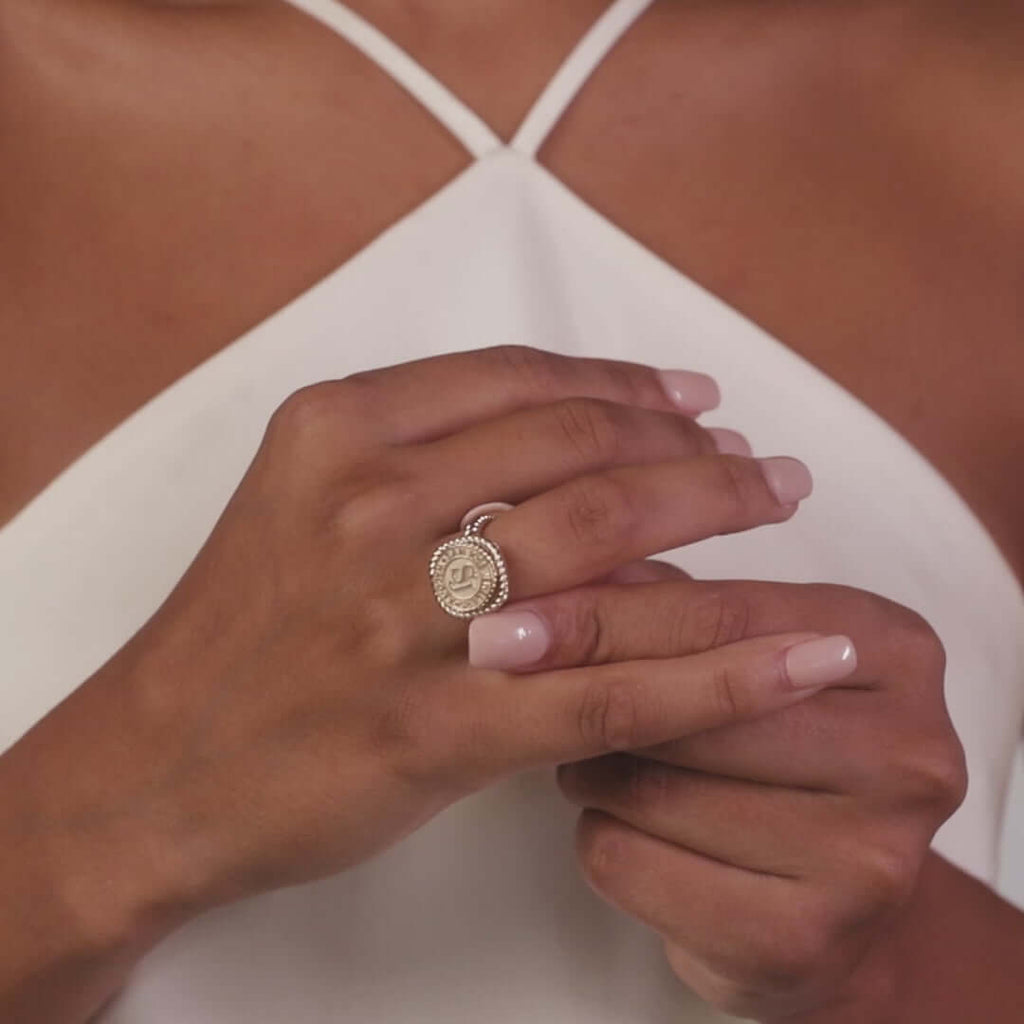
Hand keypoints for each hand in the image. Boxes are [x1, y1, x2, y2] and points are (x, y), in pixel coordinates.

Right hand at [6, 346, 817, 925]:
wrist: (154, 767)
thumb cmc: (234, 630)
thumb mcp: (298, 500)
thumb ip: (417, 457)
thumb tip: (572, 452)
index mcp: (336, 436)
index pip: (520, 380)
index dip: (626, 382)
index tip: (691, 396)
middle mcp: (371, 509)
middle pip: (580, 450)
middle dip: (693, 445)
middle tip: (758, 459)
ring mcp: (406, 619)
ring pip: (606, 544)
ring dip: (715, 515)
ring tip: (774, 508)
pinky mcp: (439, 727)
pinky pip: (611, 691)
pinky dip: (719, 673)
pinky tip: (796, 657)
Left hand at [494, 573, 967, 1020]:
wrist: (821, 898)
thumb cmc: (763, 747)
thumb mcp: (737, 651)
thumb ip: (665, 598)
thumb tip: (560, 559)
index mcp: (894, 649)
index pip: (725, 613)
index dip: (603, 613)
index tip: (502, 613)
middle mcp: (908, 752)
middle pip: (691, 706)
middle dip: (590, 696)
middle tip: (533, 688)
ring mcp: (871, 858)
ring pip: (653, 789)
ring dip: (592, 772)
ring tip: (594, 764)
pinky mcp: (809, 942)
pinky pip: (634, 867)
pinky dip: (600, 842)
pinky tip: (620, 828)